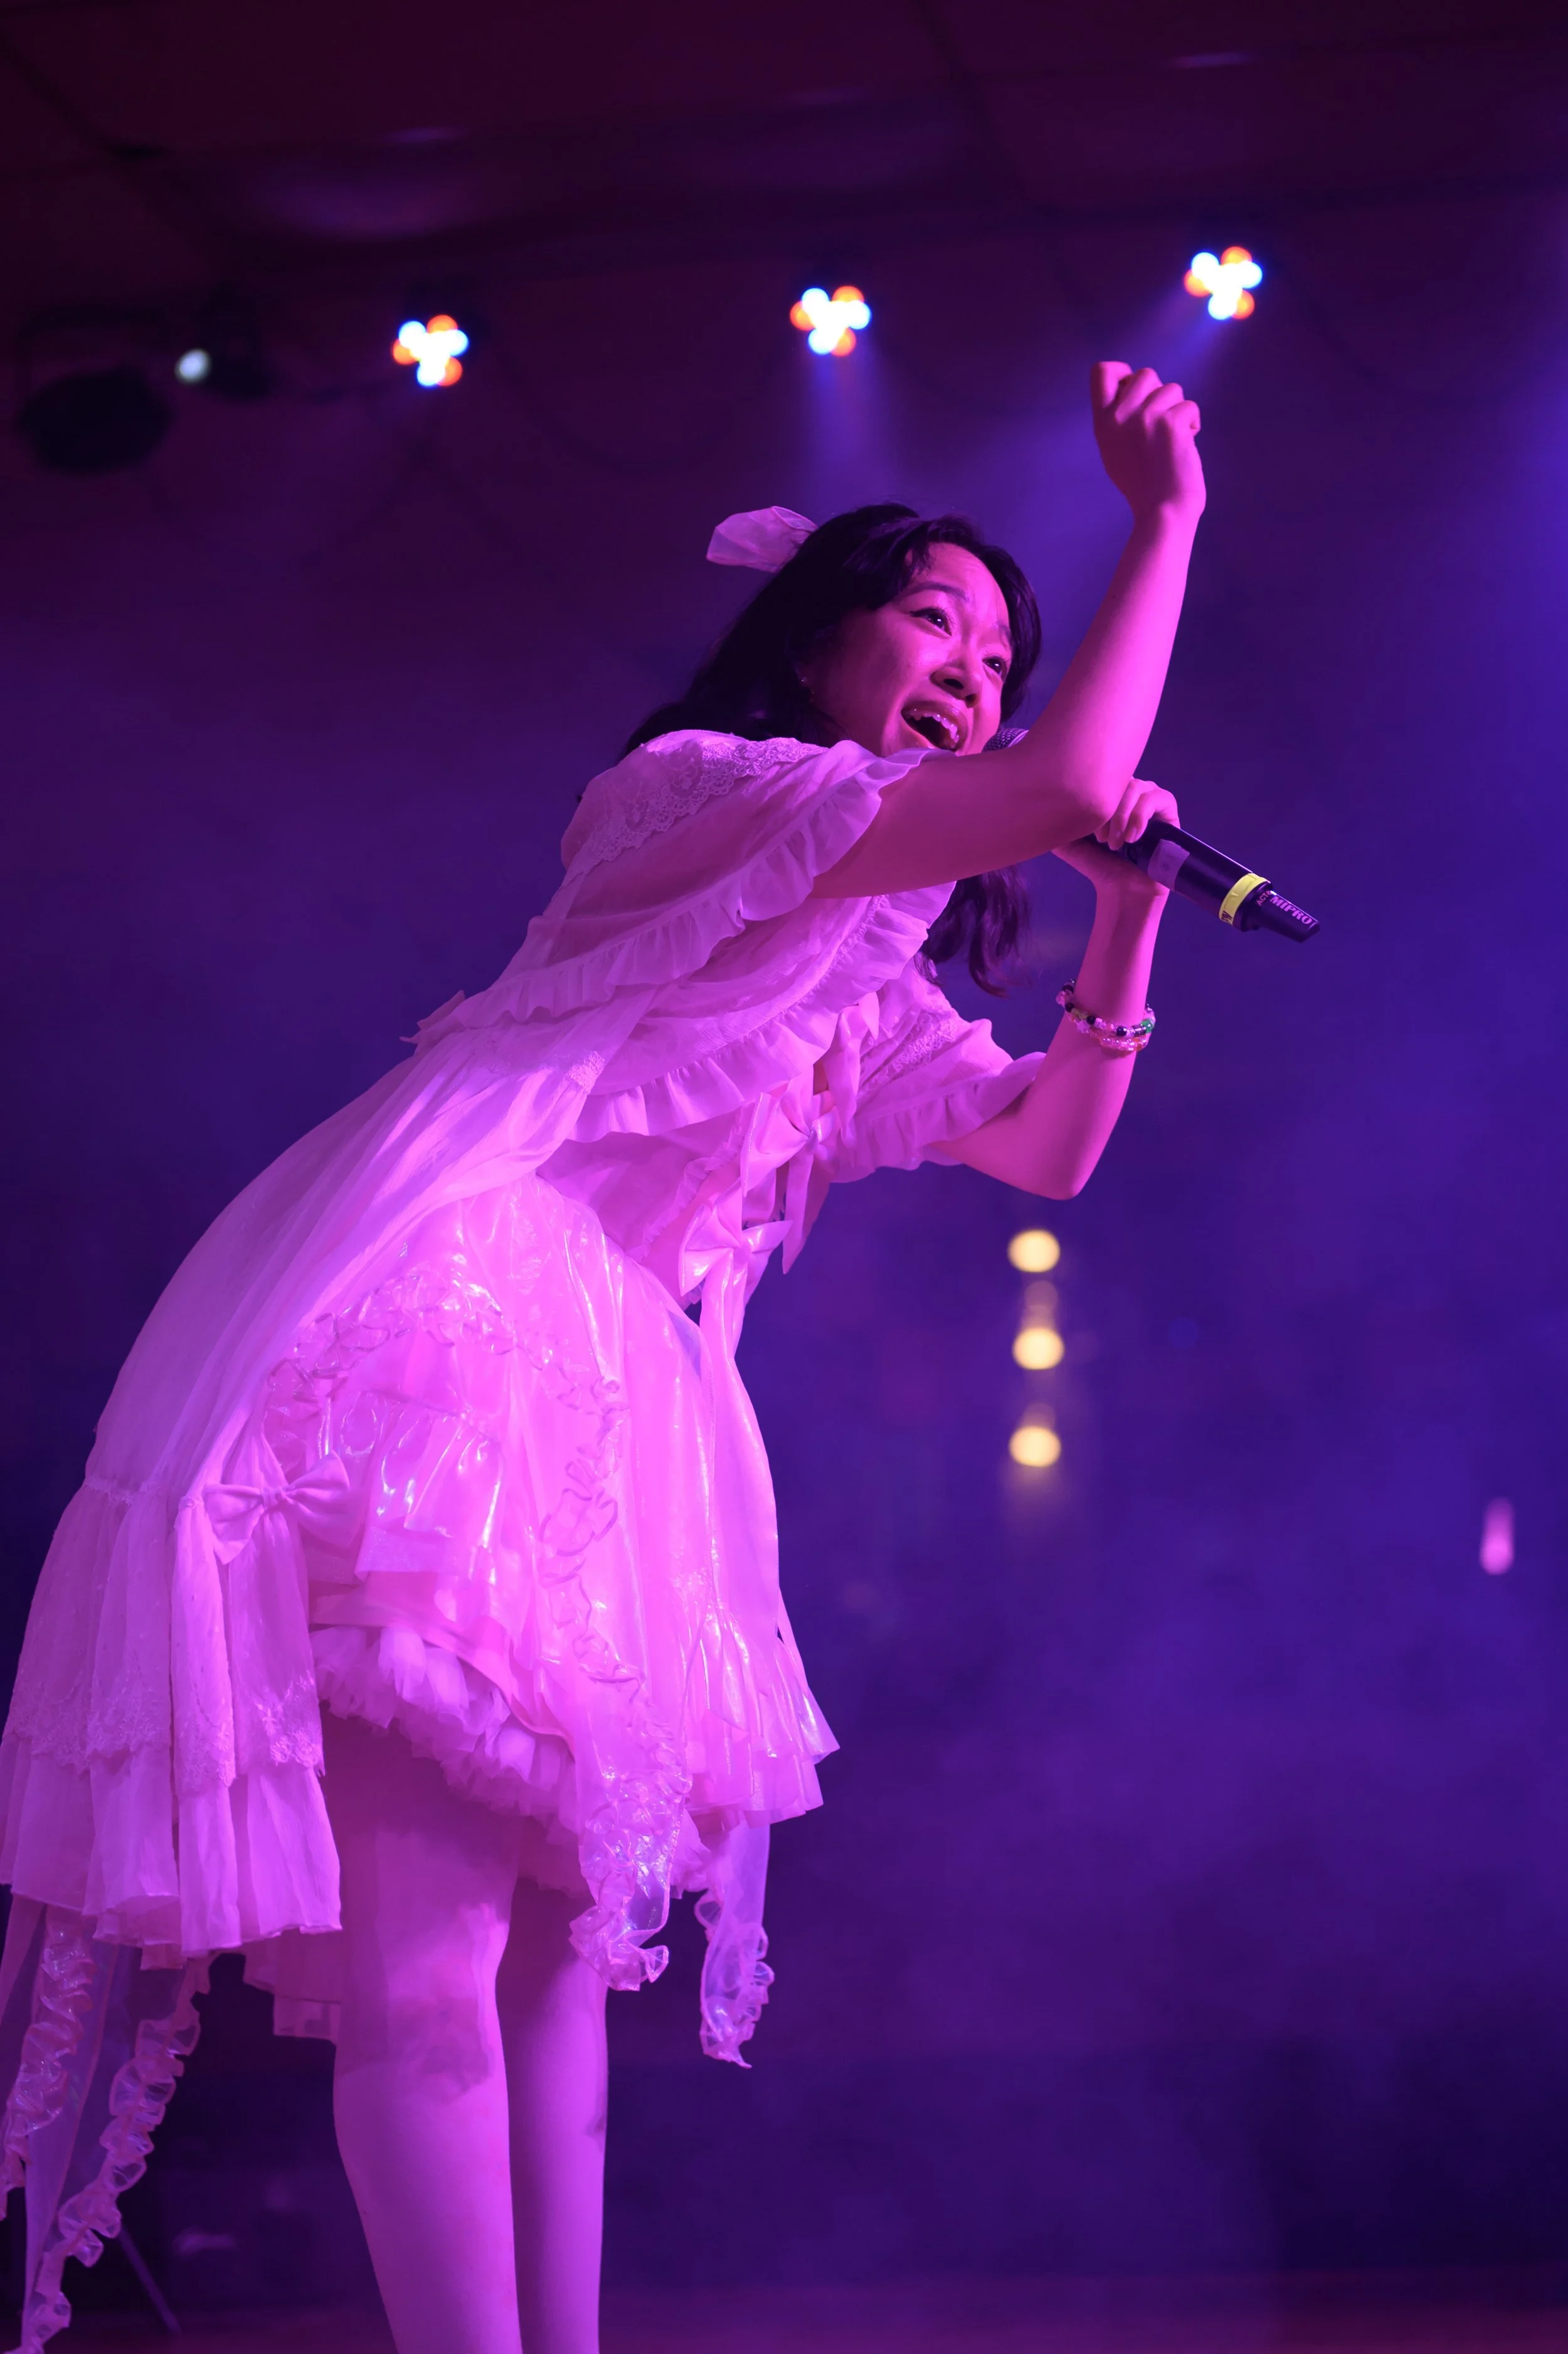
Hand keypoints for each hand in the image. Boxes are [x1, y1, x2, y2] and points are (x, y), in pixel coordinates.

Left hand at [1053, 777, 1179, 894]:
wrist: (1122, 892)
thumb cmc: (1099, 866)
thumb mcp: (1070, 842)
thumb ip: (1056, 822)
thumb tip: (1040, 804)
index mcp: (1108, 795)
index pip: (1102, 776)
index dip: (1093, 797)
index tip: (1088, 831)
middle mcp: (1130, 794)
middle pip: (1119, 778)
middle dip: (1108, 807)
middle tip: (1101, 839)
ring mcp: (1151, 800)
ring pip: (1137, 786)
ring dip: (1123, 814)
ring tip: (1116, 843)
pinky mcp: (1169, 812)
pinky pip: (1158, 798)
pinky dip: (1141, 815)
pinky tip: (1133, 837)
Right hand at [1092, 363, 1204, 522]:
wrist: (1162, 512)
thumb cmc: (1143, 486)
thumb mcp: (1114, 451)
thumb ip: (1118, 420)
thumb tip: (1132, 387)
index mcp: (1103, 423)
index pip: (1101, 371)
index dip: (1122, 372)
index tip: (1134, 389)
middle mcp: (1120, 417)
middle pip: (1146, 374)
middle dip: (1160, 393)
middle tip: (1161, 423)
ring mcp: (1145, 418)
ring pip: (1172, 389)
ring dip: (1178, 410)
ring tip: (1173, 439)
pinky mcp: (1171, 423)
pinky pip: (1189, 406)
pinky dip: (1192, 423)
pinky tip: (1186, 444)